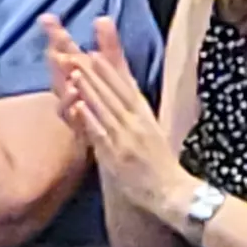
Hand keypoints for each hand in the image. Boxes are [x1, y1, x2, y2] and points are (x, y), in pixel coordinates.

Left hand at [45, 18, 175, 211]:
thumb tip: (125, 104)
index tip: (95, 55)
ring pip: (104, 109)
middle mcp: (137, 124)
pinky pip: (100, 134)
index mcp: (146, 118)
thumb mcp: (153, 135)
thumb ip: (138, 119)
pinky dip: (89, 118)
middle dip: (94, 74)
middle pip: (113, 94)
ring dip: (89, 89)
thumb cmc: (162, 166)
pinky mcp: (116, 156)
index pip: (126, 89)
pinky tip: (78, 105)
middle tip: (77, 54)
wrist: (172, 192)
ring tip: (74, 72)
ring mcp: (126, 139)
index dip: (109, 71)